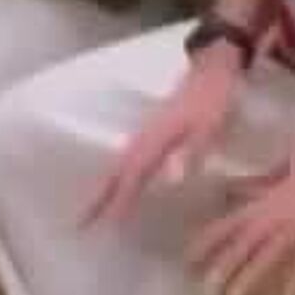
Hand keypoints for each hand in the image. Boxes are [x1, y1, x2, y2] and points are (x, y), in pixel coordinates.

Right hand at [80, 47, 246, 227]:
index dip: (120, 201)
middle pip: (115, 172)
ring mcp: (145, 133)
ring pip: (118, 165)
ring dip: (103, 188)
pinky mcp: (151, 132)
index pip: (133, 176)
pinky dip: (116, 175)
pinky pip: (126, 158)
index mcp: (156, 139)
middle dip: (98, 198)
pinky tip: (118, 184)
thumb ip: (193, 153)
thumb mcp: (211, 126)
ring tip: (91, 210)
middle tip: (80, 223)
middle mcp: (144, 137)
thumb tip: (171, 182)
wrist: (211, 68)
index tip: (108, 225)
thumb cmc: (214, 98)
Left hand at [187, 128, 294, 294]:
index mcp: (271, 195)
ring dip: (253, 275)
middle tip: (203, 287)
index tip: (190, 255)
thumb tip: (231, 189)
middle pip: (249, 243)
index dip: (211, 239)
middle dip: (225, 265)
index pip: (234, 222)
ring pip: (275, 254)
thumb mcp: (286, 159)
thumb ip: (261, 181)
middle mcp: (284, 214)